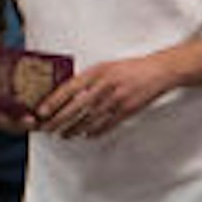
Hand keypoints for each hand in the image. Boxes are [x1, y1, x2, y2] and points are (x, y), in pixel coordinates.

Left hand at [35, 53, 179, 139]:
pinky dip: (95, 132)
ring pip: (89, 119)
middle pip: (76, 108)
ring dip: (74, 129)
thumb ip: (88, 78)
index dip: (53, 101)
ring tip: (64, 135)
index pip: (69, 88)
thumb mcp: (106, 67)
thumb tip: (67, 93)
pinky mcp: (127, 110)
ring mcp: (117, 99)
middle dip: (59, 120)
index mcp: (97, 72)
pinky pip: (107, 125)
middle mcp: (105, 86)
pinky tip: (87, 135)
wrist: (159, 71)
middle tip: (48, 128)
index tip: (42, 111)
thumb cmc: (132, 68)